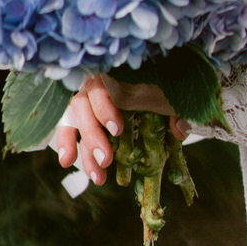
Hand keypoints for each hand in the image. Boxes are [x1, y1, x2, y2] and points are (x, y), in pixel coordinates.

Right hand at [54, 72, 190, 184]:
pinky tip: (67, 161)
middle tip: (107, 160)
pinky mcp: (85, 112)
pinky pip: (69, 124)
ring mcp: (89, 96)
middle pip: (85, 105)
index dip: (105, 108)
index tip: (117, 130)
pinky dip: (67, 141)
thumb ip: (176, 107)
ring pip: (76, 118)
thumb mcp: (172, 91)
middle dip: (93, 135)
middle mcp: (98, 80)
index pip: (102, 85)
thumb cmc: (164, 80)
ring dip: (83, 147)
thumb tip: (179, 129)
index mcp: (118, 70)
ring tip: (97, 175)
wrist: (167, 72)